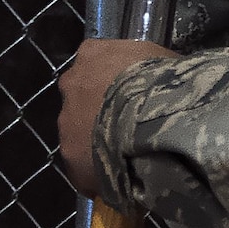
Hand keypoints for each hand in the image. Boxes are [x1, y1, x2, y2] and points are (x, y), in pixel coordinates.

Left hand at [58, 39, 178, 196]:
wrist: (152, 115)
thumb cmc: (162, 80)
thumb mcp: (162, 59)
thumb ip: (148, 66)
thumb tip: (159, 79)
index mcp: (93, 53)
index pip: (96, 63)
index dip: (112, 81)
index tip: (129, 94)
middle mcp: (71, 82)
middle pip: (81, 97)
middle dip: (98, 110)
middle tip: (125, 125)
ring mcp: (66, 119)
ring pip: (79, 132)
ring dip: (97, 140)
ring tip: (126, 154)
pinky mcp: (69, 154)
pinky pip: (83, 164)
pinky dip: (98, 169)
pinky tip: (122, 174)